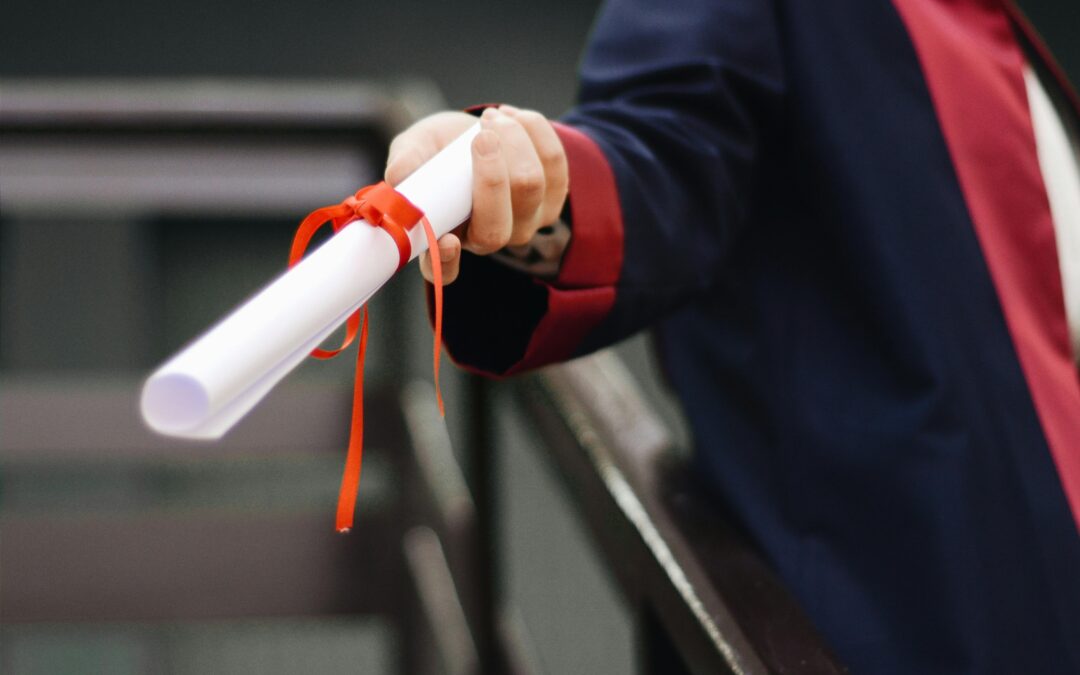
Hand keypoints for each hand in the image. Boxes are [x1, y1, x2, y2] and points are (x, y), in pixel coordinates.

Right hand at [384, 105, 568, 284]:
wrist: (477, 131)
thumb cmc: (439, 149)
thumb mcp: (415, 148)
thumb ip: (406, 161)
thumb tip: (398, 176)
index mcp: (446, 239)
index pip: (445, 270)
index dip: (447, 261)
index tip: (447, 240)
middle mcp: (488, 240)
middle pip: (497, 227)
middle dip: (492, 175)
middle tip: (481, 135)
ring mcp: (525, 223)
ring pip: (530, 186)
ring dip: (513, 140)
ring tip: (490, 118)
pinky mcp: (553, 198)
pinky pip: (555, 163)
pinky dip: (534, 131)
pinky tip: (512, 117)